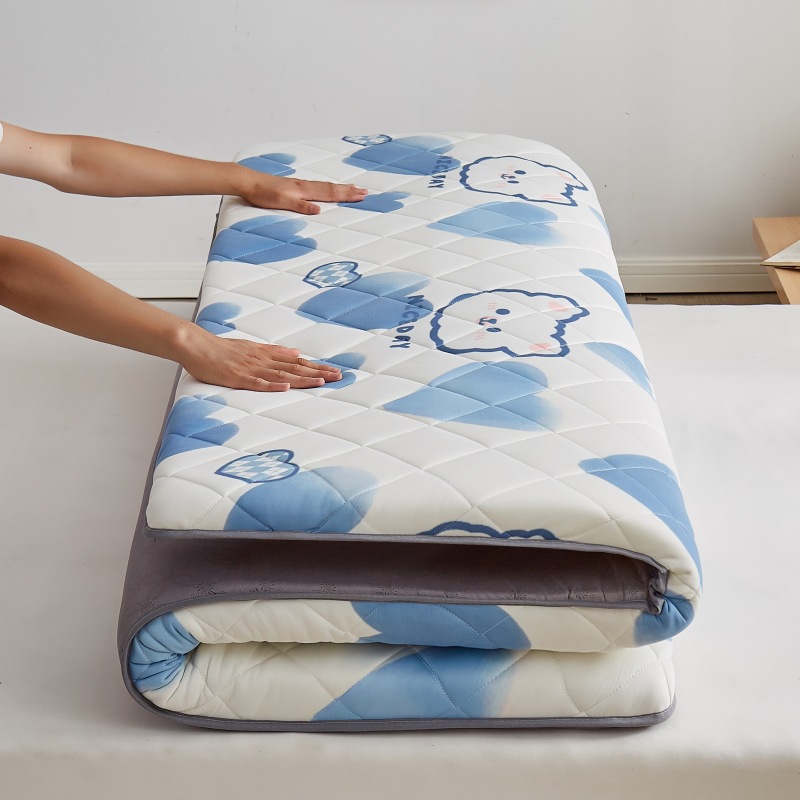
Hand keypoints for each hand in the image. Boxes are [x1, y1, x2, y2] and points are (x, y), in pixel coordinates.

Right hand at [177, 325, 342, 390]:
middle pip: (296, 368)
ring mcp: (251, 369)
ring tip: (320, 382)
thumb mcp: (253, 347)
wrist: (196, 345)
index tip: (336, 372)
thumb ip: (275, 351)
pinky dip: (272, 385)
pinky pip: (257, 383)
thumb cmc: (222, 349)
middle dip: (318, 373)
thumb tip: (296, 352)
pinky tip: (285, 387)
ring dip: (302, 379)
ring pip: (282, 375)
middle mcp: (263, 360)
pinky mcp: (237, 377)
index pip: (298, 362)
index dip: (318, 367)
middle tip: (339, 378)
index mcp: (267, 354)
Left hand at [239, 172, 367, 214]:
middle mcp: (304, 187)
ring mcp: (300, 186)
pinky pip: (317, 187)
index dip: (346, 195)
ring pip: (325, 187)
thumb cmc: (263, 193)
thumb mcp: (281, 202)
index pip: (330, 193)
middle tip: (364, 191)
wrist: (249, 182)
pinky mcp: (294, 187)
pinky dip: (327, 188)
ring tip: (352, 188)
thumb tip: (319, 210)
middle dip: (348, 191)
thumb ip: (300, 206)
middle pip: (331, 189)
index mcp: (304, 191)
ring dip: (340, 188)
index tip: (361, 195)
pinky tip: (328, 189)